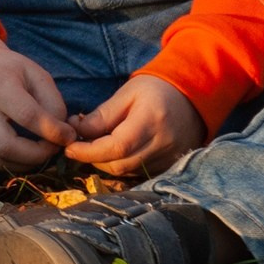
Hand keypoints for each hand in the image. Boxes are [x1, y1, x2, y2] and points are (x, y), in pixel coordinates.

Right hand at [0, 13, 74, 171]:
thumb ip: (52, 101)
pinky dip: (12, 164)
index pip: (27, 116)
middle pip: (7, 146)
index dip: (53, 131)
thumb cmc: (6, 69)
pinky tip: (25, 155)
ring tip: (41, 153)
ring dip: (26, 164)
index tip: (68, 135)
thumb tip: (62, 133)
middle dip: (37, 155)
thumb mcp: (34, 73)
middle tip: (54, 149)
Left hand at [65, 74, 205, 177]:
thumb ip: (102, 115)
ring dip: (106, 163)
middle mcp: (162, 144)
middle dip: (93, 158)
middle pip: (120, 165)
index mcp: (151, 121)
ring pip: (128, 172)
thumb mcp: (127, 93)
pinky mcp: (170, 166)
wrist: (193, 97)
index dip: (89, 151)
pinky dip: (122, 165)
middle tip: (78, 144)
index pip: (116, 147)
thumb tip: (77, 131)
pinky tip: (114, 152)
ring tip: (95, 145)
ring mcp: (169, 159)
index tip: (69, 147)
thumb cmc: (156, 90)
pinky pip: (139, 173)